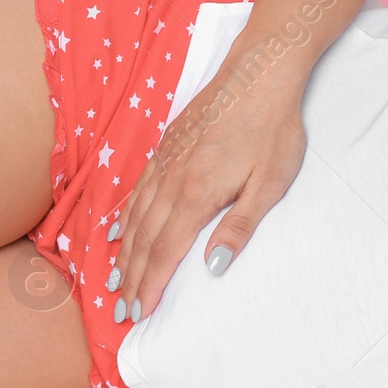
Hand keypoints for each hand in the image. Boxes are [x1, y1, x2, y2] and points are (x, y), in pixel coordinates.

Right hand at [107, 65, 307, 323]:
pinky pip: (136, 189)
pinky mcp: (166, 145)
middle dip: (130, 278)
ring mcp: (165, 160)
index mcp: (196, 194)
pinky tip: (118, 229)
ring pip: (134, 216)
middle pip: (142, 239)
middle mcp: (171, 180)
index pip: (164, 252)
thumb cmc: (273, 129)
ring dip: (122, 253)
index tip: (138, 314)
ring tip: (114, 281)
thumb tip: (213, 268)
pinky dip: (123, 215)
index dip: (149, 286)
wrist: (260, 73)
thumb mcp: (270, 183)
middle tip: (120, 312)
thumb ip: (239, 227)